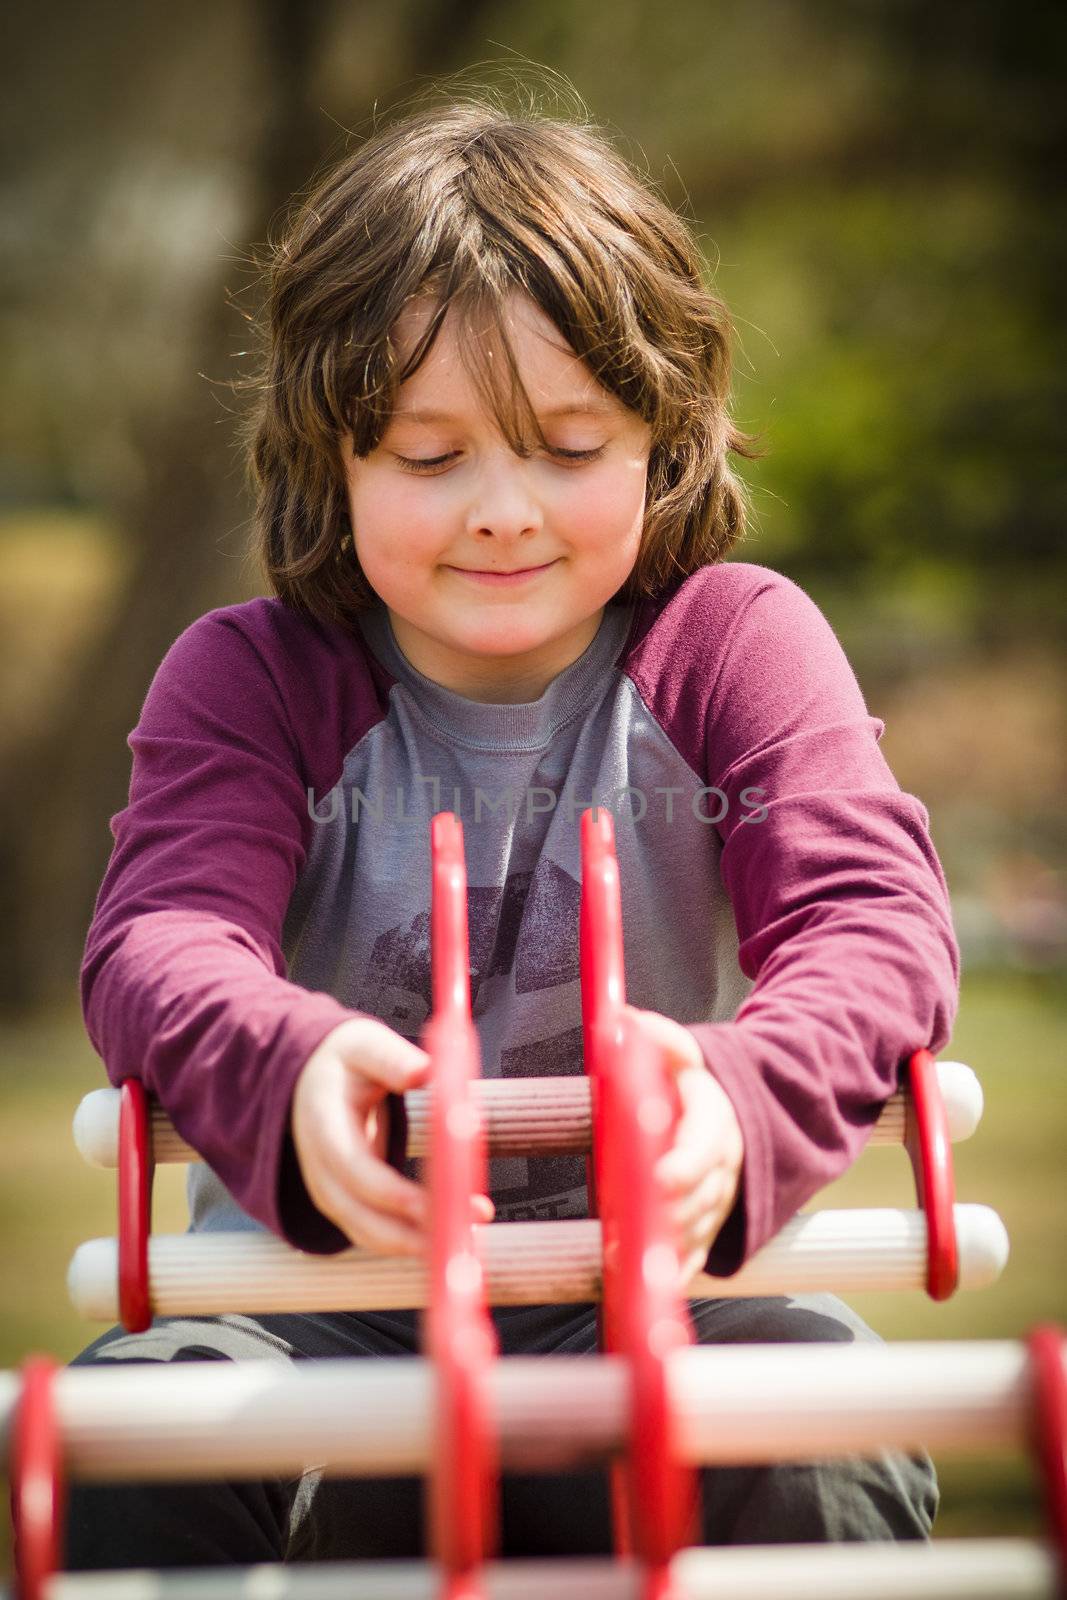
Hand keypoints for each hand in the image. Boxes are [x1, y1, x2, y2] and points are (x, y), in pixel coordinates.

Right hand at [290, 1017, 494, 1256]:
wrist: (310, 1078)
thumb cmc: (344, 1061)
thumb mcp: (364, 1045)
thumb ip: (392, 1059)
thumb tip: (424, 1071)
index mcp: (323, 1126)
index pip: (356, 1170)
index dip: (396, 1194)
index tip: (439, 1203)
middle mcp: (320, 1169)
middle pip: (363, 1217)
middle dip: (415, 1231)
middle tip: (468, 1224)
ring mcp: (330, 1192)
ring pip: (371, 1235)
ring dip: (420, 1243)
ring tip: (470, 1235)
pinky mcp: (347, 1204)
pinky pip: (379, 1233)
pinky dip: (414, 1239)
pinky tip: (452, 1232)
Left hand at [622, 1005, 744, 1288]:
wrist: (734, 1120)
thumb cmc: (690, 1087)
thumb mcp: (682, 1055)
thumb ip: (658, 1040)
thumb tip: (622, 1019)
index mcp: (714, 1125)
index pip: (703, 1149)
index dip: (684, 1165)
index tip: (662, 1178)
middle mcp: (721, 1171)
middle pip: (696, 1201)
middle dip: (663, 1217)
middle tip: (624, 1233)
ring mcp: (716, 1205)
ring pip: (694, 1234)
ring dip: (662, 1251)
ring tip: (620, 1265)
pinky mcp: (706, 1230)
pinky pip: (693, 1259)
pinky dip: (670, 1276)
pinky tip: (640, 1290)